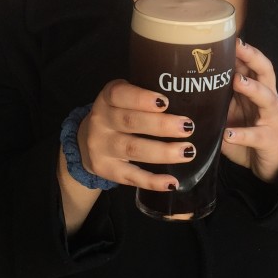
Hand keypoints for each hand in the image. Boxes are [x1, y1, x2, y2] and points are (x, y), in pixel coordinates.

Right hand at [76, 81, 196, 190]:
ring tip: (188, 151)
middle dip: (161, 125)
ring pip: (132, 149)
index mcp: (107, 98)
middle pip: (130, 122)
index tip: (166, 102)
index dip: (141, 98)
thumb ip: (146, 96)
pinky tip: (172, 182)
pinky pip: (130, 177)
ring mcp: (101, 147)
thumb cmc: (118, 113)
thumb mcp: (123, 99)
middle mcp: (100, 121)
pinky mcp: (105, 169)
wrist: (85, 140)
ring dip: (162, 152)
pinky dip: (152, 181)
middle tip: (188, 126)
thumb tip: (192, 98)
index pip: (119, 95)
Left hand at [222, 38, 277, 184]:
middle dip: (253, 57)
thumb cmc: (246, 131)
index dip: (243, 49)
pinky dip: (243, 134)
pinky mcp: (270, 140)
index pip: (251, 63)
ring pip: (267, 99)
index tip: (228, 36)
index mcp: (255, 89)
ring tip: (238, 82)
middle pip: (266, 71)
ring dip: (253, 88)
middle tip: (238, 48)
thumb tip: (180, 85)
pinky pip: (257, 136)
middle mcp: (266, 99)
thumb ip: (215, 98)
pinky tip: (229, 134)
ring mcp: (270, 118)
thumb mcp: (230, 112)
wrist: (267, 163)